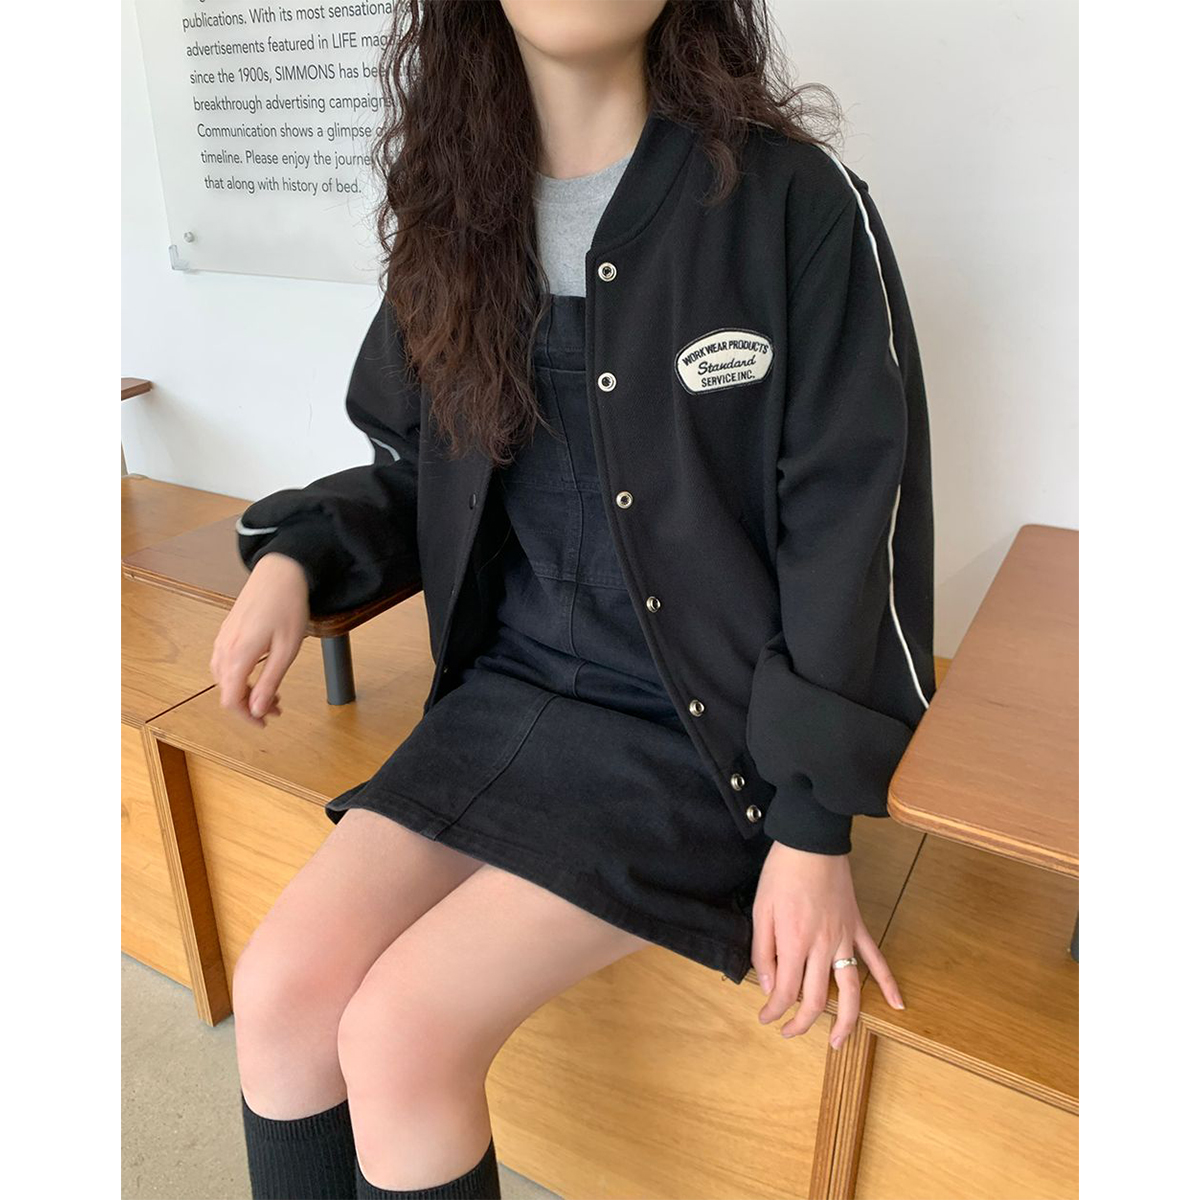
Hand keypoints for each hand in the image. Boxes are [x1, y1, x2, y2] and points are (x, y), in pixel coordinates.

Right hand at [210, 552, 308, 726]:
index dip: (247, 717)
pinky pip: (224, 662)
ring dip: (245, 690)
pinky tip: (259, 672)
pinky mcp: (226, 631)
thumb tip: (258, 710)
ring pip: (224, 678)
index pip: (231, 700)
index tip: (266, 722)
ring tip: (272, 691)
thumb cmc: (287, 606)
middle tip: (277, 707)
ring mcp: (222, 638)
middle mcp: (224, 649)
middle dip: (250, 704)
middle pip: (226, 691)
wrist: (279, 572)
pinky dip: (240, 675)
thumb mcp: (286, 650)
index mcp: (238, 656)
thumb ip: (270, 682)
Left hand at [751, 841, 904, 1048]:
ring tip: (837, 1042)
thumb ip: (763, 950)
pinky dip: (889, 983)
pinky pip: (877, 959)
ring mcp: (844, 938)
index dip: (773, 1010)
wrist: (811, 841)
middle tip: (788, 1032)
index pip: (785, 991)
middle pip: (817, 999)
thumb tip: (768, 985)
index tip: (765, 1017)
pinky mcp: (857, 927)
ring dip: (846, 1021)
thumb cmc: (782, 872)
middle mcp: (822, 946)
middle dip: (801, 1023)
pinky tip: (898, 1004)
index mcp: (794, 941)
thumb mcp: (760, 909)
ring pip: (851, 990)